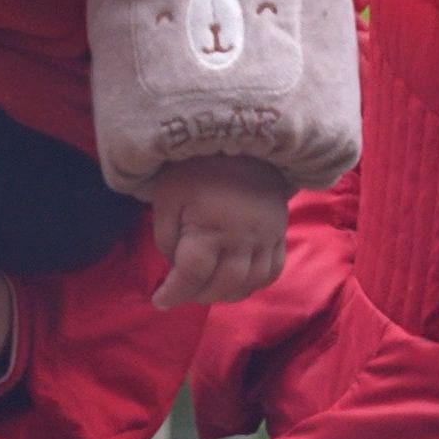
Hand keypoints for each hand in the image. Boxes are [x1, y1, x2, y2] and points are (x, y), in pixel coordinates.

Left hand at [144, 155, 290, 308]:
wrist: (241, 138)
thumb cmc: (196, 167)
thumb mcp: (167, 197)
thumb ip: (165, 237)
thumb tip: (174, 266)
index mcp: (210, 227)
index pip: (192, 275)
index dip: (174, 293)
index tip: (159, 300)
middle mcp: (242, 238)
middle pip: (222, 285)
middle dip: (198, 295)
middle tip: (181, 291)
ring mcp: (265, 237)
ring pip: (250, 284)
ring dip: (225, 294)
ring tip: (206, 287)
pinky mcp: (279, 233)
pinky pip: (272, 271)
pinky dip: (253, 283)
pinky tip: (235, 280)